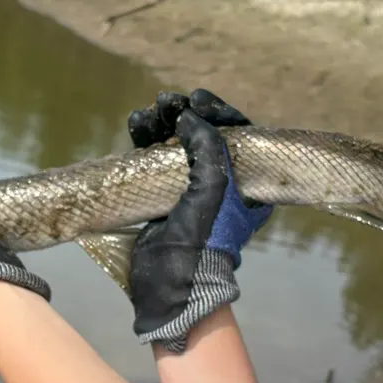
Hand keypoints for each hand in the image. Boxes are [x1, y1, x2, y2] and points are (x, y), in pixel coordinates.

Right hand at [126, 89, 272, 350]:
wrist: (174, 283)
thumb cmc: (204, 238)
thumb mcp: (214, 188)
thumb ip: (208, 148)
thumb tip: (190, 117)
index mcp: (246, 184)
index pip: (237, 136)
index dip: (218, 112)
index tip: (197, 99)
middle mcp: (221, 184)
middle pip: (204, 135)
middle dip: (185, 114)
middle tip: (166, 102)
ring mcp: (191, 189)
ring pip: (177, 144)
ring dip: (161, 124)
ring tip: (146, 113)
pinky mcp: (163, 196)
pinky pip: (156, 160)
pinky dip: (145, 140)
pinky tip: (136, 124)